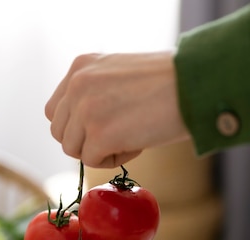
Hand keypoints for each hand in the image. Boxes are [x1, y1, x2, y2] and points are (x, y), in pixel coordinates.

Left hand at [45, 51, 189, 167]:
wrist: (194, 85)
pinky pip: (92, 161)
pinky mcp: (99, 134)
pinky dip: (113, 160)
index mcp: (81, 67)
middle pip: (60, 134)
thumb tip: (81, 128)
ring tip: (130, 136)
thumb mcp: (118, 74)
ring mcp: (86, 109)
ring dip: (99, 152)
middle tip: (117, 135)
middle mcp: (77, 84)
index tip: (101, 127)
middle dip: (85, 142)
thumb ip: (94, 92)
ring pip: (74, 150)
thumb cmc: (167, 83)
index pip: (55, 111)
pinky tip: (137, 142)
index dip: (76, 127)